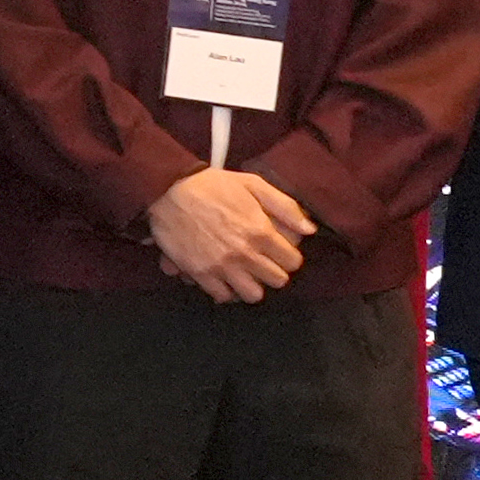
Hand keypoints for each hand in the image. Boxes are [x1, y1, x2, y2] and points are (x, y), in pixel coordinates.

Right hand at [145, 163, 314, 302]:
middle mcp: (245, 253)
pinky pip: (223, 296)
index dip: (289, 257)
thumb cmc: (213, 185)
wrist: (168, 190)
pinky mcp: (201, 273)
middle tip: (263, 262)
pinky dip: (226, 290)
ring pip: (254, 295)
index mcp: (261, 231)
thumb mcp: (253, 184)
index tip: (279, 252)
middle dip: (274, 271)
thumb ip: (285, 206)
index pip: (293, 262)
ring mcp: (222, 266)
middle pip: (277, 281)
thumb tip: (310, 229)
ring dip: (252, 285)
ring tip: (245, 274)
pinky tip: (224, 277)